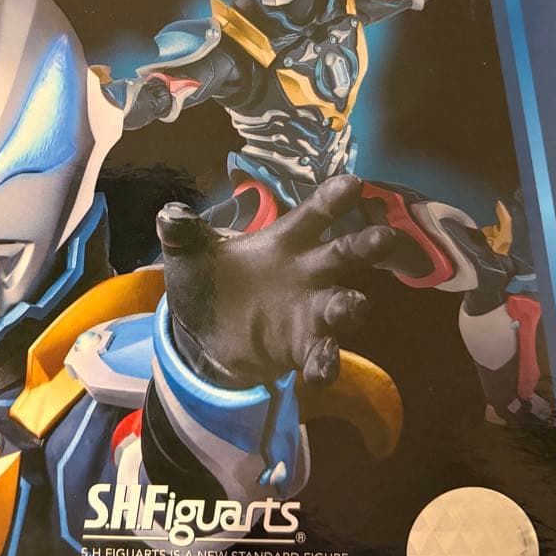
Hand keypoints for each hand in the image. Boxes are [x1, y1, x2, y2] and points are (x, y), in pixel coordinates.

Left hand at [157, 175, 395, 389]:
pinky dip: (324, 363)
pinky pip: (321, 355)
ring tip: (351, 305)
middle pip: (344, 254)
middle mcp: (305, 273)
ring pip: (342, 304)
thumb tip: (169, 215)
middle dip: (366, 246)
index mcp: (283, 242)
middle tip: (385, 236)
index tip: (353, 183)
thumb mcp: (189, 256)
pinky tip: (319, 371)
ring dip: (350, 305)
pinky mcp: (301, 347)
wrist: (203, 332)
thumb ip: (183, 234)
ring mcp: (308, 311)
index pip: (313, 215)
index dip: (332, 200)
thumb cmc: (208, 281)